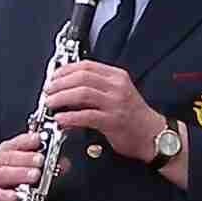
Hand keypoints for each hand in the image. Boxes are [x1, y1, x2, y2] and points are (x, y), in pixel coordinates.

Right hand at [0, 131, 44, 200]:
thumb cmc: (22, 184)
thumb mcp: (38, 171)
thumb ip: (50, 165)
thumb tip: (64, 162)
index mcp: (9, 152)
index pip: (16, 142)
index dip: (27, 140)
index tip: (38, 139)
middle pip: (8, 156)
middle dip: (26, 157)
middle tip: (40, 160)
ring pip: (2, 173)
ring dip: (19, 173)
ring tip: (34, 175)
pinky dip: (7, 195)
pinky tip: (16, 195)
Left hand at [38, 57, 162, 162]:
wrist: (153, 135)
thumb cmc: (133, 116)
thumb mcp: (117, 93)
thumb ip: (97, 87)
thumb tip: (68, 87)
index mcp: (116, 77)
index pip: (86, 65)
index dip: (65, 70)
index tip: (53, 77)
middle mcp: (116, 87)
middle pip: (81, 77)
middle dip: (59, 83)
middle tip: (48, 91)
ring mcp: (115, 104)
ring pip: (82, 93)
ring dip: (61, 98)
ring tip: (50, 104)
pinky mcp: (112, 121)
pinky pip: (86, 116)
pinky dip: (70, 117)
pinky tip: (60, 119)